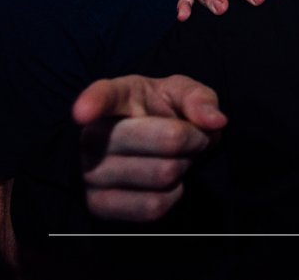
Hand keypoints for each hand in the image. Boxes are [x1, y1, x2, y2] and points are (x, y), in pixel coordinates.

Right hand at [73, 75, 225, 221]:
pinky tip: (166, 181)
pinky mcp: (98, 205)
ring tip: (176, 157)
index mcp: (117, 96)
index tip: (82, 113)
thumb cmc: (163, 113)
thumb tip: (216, 121)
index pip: (102, 96)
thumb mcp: (182, 93)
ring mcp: (90, 172)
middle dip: (195, 139)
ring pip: (164, 174)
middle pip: (167, 141)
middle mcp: (93, 134)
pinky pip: (153, 206)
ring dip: (185, 166)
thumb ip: (200, 98)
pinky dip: (174, 194)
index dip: (92, 103)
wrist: (151, 147)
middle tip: (193, 137)